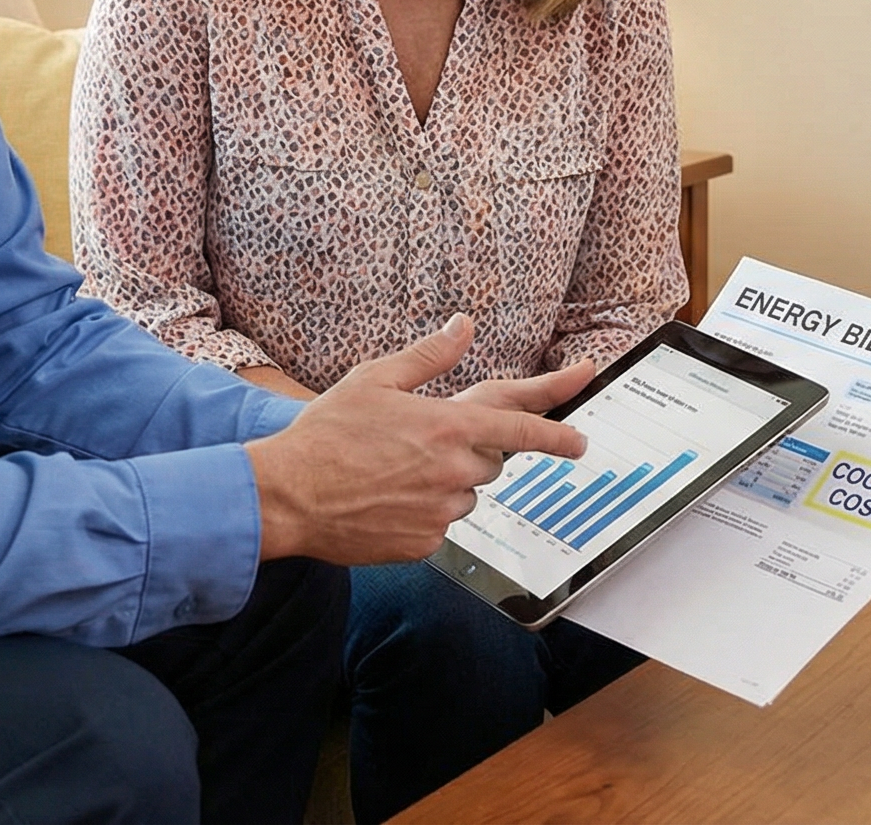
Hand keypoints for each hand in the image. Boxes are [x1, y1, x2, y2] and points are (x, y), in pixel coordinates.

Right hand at [246, 314, 588, 563]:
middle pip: (490, 461)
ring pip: (466, 495)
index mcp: (448, 425)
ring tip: (393, 472)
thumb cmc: (326, 434)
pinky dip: (422, 512)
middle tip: (420, 444)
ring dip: (445, 483)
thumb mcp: (375, 379)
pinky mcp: (424, 544)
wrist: (288, 496)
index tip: (581, 441)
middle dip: (468, 450)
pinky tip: (385, 499)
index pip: (522, 427)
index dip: (558, 433)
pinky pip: (440, 525)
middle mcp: (453, 472)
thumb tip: (463, 326)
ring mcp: (441, 512)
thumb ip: (429, 355)